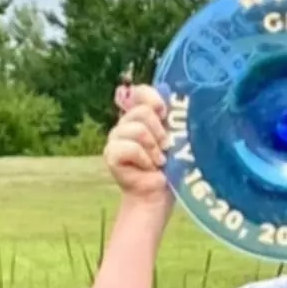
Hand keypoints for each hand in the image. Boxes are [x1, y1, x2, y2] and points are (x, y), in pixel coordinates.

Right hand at [104, 86, 171, 211]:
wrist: (157, 195)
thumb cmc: (170, 168)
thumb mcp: (176, 139)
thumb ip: (173, 119)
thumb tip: (175, 99)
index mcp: (142, 117)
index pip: (140, 93)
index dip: (152, 98)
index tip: (164, 113)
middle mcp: (126, 124)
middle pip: (142, 111)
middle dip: (159, 132)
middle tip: (165, 148)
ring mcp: (115, 138)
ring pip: (138, 129)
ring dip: (154, 149)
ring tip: (158, 161)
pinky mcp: (110, 154)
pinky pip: (131, 148)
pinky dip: (145, 159)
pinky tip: (148, 168)